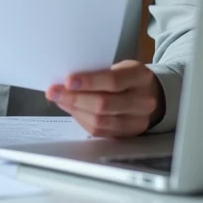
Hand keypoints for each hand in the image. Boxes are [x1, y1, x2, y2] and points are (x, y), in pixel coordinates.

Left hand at [46, 60, 164, 137]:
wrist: (149, 95)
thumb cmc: (127, 77)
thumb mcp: (119, 67)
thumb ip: (98, 72)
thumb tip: (65, 80)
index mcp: (140, 77)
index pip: (113, 81)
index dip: (88, 82)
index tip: (67, 80)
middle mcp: (142, 101)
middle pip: (104, 104)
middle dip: (74, 98)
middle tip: (54, 92)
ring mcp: (136, 122)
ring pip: (100, 121)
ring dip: (74, 110)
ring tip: (59, 100)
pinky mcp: (126, 135)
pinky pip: (99, 131)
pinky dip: (81, 119)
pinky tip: (70, 109)